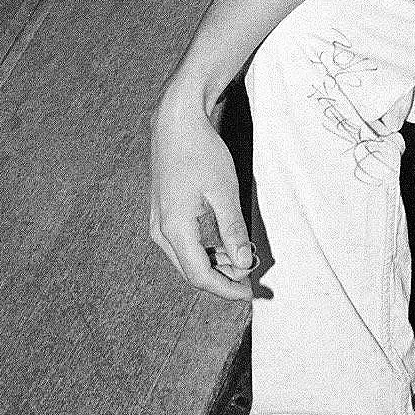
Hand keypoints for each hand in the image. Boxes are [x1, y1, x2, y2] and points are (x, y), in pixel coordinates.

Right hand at [149, 90, 256, 301]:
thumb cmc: (200, 151)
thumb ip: (232, 230)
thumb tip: (242, 264)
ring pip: (189, 257)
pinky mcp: (165, 214)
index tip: (251, 292)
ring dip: (216, 262)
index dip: (227, 289)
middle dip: (224, 278)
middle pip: (193, 271)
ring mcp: (160, 223)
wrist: (176, 121)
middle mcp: (161, 231)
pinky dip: (207, 248)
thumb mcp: (224, 191)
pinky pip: (186, 242)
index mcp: (174, 229)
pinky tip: (228, 242)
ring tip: (245, 257)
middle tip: (254, 276)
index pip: (200, 276)